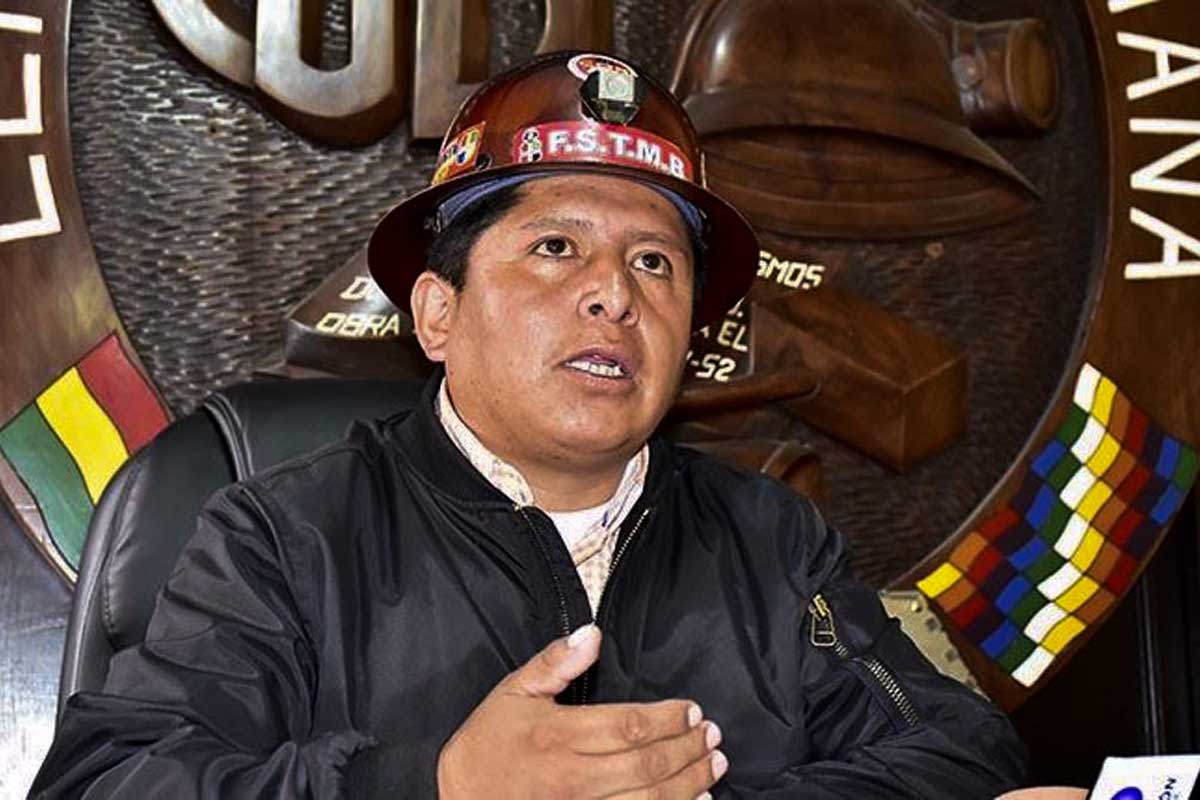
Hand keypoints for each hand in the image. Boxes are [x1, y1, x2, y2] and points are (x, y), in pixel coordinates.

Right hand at [437, 624, 727, 798]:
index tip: (693, 710)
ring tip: (713, 766)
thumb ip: (556, 662)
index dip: (668, 718)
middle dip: (688, 749)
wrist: (456, 798)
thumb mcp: (513, 691)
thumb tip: (593, 634)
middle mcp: (572, 778)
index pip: (628, 726)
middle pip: (646, 765)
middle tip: (713, 735)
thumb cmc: (487, 743)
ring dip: (688, 784)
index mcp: (558, 735)